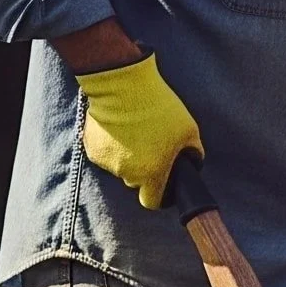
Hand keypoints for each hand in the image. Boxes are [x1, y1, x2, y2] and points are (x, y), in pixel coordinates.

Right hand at [75, 52, 203, 209]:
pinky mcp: (90, 147)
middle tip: (151, 148)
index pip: (152, 201)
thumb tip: (193, 162)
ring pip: (120, 167)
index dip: (159, 196)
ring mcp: (106, 161)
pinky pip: (105, 154)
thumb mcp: (189, 131)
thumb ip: (194, 153)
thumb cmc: (159, 108)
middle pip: (136, 183)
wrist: (122, 84)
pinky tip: (118, 128)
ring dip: (126, 157)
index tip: (162, 186)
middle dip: (145, 171)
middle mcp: (126, 173)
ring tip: (134, 133)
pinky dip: (111, 146)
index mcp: (151, 174)